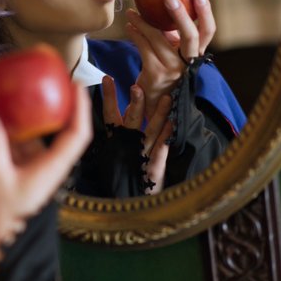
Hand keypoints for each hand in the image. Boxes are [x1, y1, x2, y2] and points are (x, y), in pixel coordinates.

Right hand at [0, 84, 91, 271]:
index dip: (80, 108)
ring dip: (20, 119)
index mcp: (52, 168)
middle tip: (38, 82)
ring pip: (31, 137)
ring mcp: (31, 170)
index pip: (76, 134)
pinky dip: (4, 133)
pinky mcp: (15, 173)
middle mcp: (45, 166)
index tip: (75, 84)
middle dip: (48, 106)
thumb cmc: (4, 222)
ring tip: (6, 97)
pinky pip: (13, 146)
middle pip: (55, 130)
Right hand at [102, 76, 172, 193]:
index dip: (109, 96)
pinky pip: (161, 149)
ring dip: (159, 113)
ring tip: (167, 98)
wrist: (129, 202)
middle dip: (135, 102)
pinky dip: (167, 136)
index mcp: (114, 139)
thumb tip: (112, 110)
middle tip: (137, 87)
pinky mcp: (154, 167)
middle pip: (131, 119)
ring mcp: (141, 154)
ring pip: (151, 130)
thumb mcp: (112, 153)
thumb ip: (115, 133)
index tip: (108, 79)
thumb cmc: (122, 175)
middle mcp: (127, 144)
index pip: (109, 113)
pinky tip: (173, 124)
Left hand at [125, 0, 214, 115]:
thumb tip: (163, 6)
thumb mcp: (173, 53)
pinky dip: (135, 34)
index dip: (206, 13)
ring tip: (132, 12)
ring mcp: (173, 69)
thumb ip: (171, 35)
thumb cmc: (163, 72)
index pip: (208, 32)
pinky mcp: (155, 73)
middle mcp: (188, 62)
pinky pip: (143, 47)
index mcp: (196, 54)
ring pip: (158, 38)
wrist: (154, 103)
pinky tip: (129, 27)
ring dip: (142, 22)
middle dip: (181, 14)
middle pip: (191, 35)